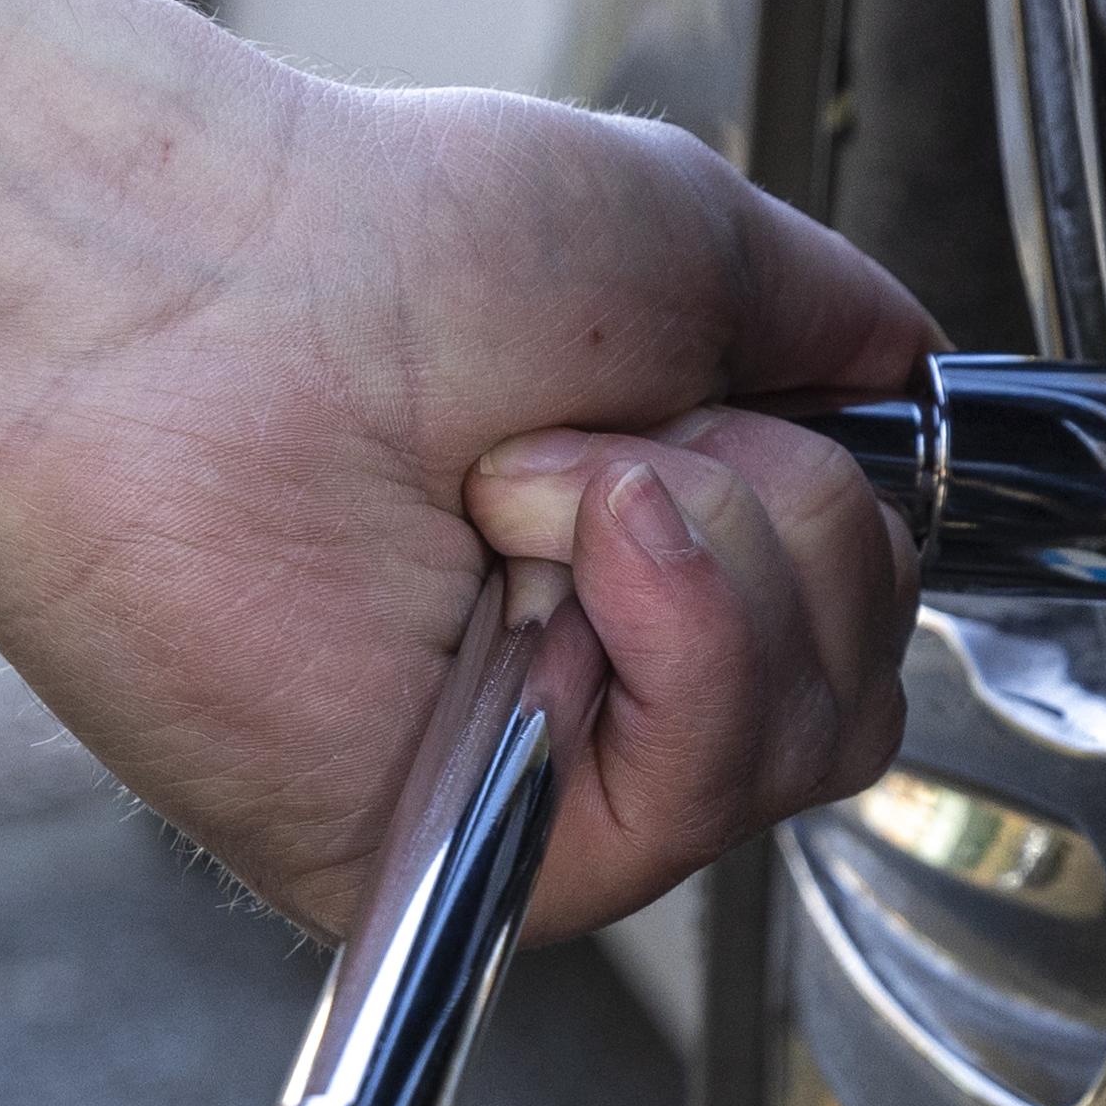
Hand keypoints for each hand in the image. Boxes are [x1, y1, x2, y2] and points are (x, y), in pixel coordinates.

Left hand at [0, 0, 925, 936]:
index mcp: (631, 559)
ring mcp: (531, 786)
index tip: (722, 402)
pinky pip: (694, 803)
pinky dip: (664, 631)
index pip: (849, 631)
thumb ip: (834, 331)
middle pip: (851, 706)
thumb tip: (910, 379)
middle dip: (789, 528)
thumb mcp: (693, 241)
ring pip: (801, 746)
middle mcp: (582, 686)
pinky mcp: (468, 863)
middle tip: (617, 434)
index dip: (835, 517)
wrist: (196, 288)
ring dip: (707, 554)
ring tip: (527, 478)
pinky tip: (522, 545)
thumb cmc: (379, 242)